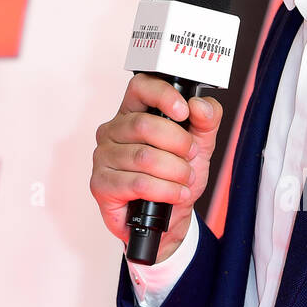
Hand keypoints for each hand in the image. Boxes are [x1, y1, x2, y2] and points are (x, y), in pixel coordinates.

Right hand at [90, 73, 223, 262]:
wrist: (169, 219)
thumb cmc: (176, 178)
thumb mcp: (200, 146)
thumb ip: (206, 121)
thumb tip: (200, 104)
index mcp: (133, 112)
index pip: (140, 87)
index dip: (163, 95)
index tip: (184, 111)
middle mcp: (112, 131)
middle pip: (145, 125)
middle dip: (179, 144)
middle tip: (191, 157)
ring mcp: (103, 157)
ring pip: (144, 157)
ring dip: (175, 172)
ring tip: (185, 180)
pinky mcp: (100, 184)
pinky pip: (137, 183)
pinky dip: (165, 190)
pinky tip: (175, 194)